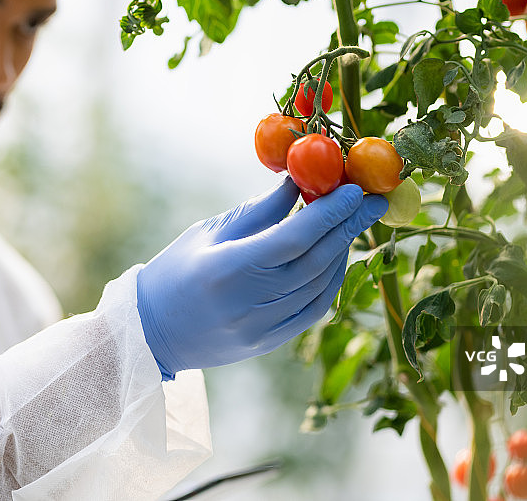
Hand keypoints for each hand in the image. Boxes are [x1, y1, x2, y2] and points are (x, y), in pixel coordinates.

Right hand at [136, 177, 387, 378]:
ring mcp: (260, 329)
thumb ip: (258, 211)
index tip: (355, 189)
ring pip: (319, 287)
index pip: (294, 239)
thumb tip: (300, 181)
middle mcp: (248, 303)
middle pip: (315, 262)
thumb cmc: (175, 271)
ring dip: (342, 253)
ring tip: (353, 225)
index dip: (330, 213)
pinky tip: (335, 258)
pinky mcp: (267, 344)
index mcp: (227, 269)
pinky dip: (329, 282)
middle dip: (349, 228)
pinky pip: (312, 310)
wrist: (153, 332)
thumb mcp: (208, 233)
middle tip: (373, 202)